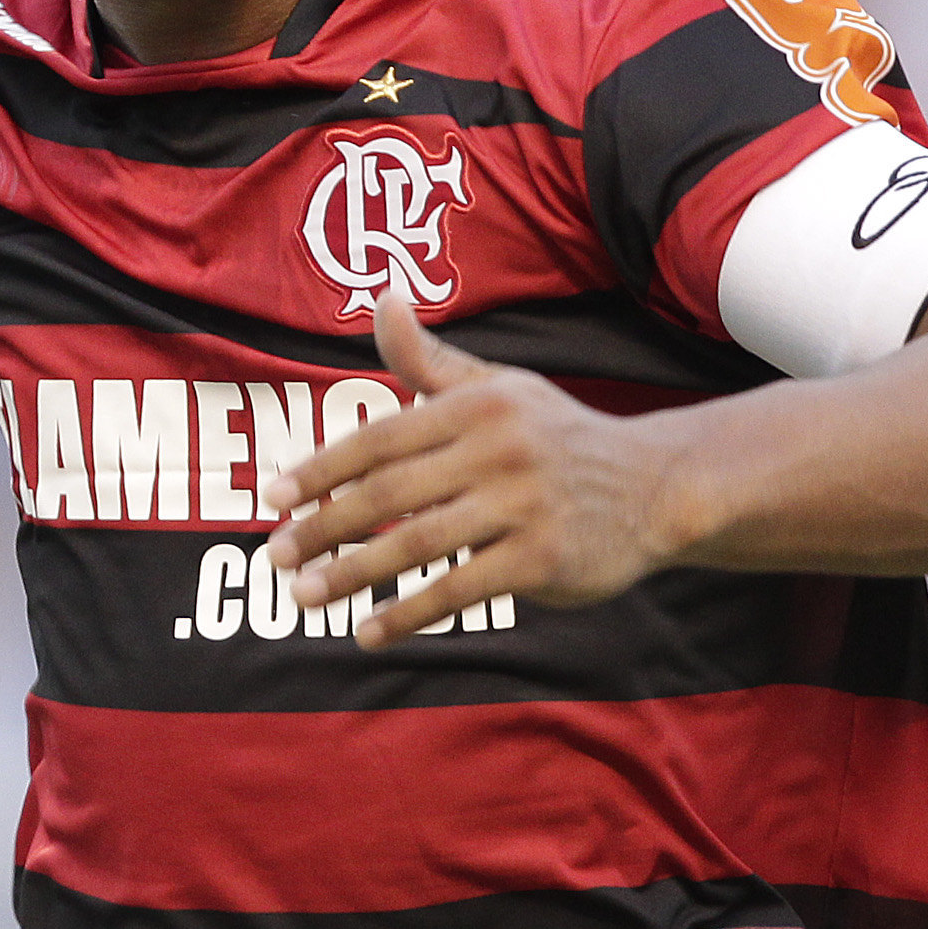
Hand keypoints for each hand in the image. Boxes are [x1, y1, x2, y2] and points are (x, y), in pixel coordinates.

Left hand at [261, 300, 691, 646]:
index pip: (379, 438)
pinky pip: (458, 588)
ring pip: (415, 542)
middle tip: (275, 555)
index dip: (320, 467)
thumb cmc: (556, 436)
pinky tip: (369, 630)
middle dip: (321, 525)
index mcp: (475, 405)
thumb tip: (381, 298)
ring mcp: (521, 504)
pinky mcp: (542, 558)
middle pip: (386, 492)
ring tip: (304, 594)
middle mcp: (496, 449)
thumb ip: (427, 359)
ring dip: (350, 573)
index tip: (271, 497)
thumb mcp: (496, 386)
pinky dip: (408, 611)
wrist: (655, 486)